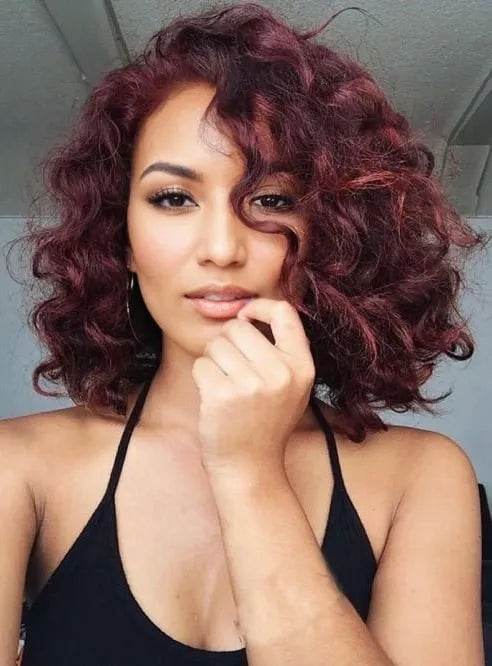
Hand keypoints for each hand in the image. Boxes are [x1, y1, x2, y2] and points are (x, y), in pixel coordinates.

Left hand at [191, 298, 315, 474]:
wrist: (250, 466)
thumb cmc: (266, 421)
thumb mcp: (292, 386)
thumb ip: (281, 350)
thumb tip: (248, 311)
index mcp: (302, 367)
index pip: (284, 313)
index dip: (260, 307)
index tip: (246, 317)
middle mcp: (281, 373)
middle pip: (238, 327)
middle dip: (227, 342)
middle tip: (233, 369)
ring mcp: (251, 385)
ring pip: (216, 345)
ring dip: (214, 362)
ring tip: (227, 387)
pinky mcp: (222, 396)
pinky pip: (201, 365)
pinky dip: (202, 378)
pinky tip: (214, 398)